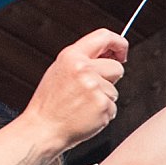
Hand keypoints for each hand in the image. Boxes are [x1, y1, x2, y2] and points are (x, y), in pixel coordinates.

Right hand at [22, 29, 126, 149]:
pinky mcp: (102, 105)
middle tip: (90, 90)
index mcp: (71, 56)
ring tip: (83, 105)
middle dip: (110, 79)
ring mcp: (94, 87)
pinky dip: (104, 113)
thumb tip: (111, 54)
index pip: (104, 36)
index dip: (119, 43)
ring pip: (114, 90)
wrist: (43, 128)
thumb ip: (83, 60)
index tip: (122, 53)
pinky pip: (113, 107)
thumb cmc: (51, 102)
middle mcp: (83, 69)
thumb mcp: (60, 70)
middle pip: (116, 67)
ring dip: (104, 98)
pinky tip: (86, 115)